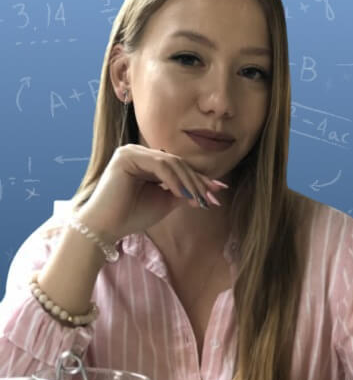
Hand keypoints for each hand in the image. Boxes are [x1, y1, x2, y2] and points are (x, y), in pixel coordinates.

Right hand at [76, 144, 227, 241]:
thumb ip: (184, 193)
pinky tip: (183, 196)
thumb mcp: (165, 202)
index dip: (200, 179)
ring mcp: (131, 151)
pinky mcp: (127, 156)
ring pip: (171, 163)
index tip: (219, 191)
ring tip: (200, 200)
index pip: (178, 167)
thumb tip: (209, 191)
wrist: (106, 228)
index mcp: (146, 161)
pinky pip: (160, 165)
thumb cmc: (132, 216)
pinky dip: (174, 181)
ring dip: (189, 183)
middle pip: (177, 163)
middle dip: (198, 182)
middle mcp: (138, 152)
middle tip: (213, 199)